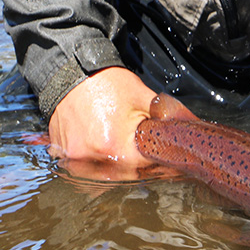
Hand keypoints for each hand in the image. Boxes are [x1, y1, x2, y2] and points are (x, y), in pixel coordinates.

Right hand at [48, 66, 158, 180]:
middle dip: (141, 167)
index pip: (147, 168)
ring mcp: (74, 159)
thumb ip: (166, 120)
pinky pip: (85, 169)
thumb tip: (186, 131)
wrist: (73, 72)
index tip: (168, 159)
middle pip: (127, 175)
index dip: (161, 163)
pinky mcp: (63, 155)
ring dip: (119, 169)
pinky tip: (105, 151)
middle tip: (149, 154)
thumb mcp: (145, 99)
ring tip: (125, 151)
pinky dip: (97, 164)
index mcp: (115, 146)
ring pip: (105, 176)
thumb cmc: (108, 83)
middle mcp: (91, 158)